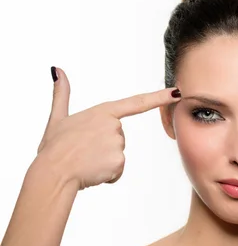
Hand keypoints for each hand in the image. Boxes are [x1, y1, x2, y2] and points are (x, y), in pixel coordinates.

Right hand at [35, 67, 180, 189]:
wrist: (52, 173)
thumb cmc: (54, 148)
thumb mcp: (57, 119)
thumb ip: (61, 94)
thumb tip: (56, 71)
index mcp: (102, 112)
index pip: (136, 102)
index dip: (159, 97)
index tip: (177, 92)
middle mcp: (114, 126)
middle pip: (118, 137)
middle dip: (103, 146)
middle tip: (83, 150)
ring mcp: (118, 143)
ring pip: (117, 154)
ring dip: (103, 160)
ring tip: (85, 161)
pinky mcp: (119, 161)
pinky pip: (117, 170)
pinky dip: (106, 174)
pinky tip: (92, 172)